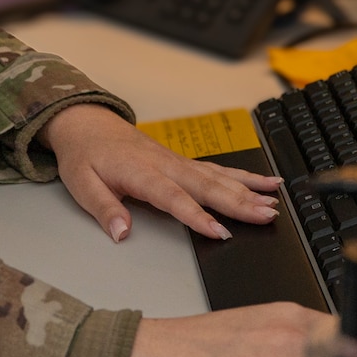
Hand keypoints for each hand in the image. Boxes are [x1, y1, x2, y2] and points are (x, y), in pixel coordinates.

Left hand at [39, 103, 281, 242]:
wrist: (87, 123)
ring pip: (218, 176)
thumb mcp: (82, 184)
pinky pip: (218, 170)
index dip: (197, 216)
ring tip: (274, 201)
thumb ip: (104, 210)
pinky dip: (244, 176)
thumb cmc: (85, 155)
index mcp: (140, 172)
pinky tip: (266, 182)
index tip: (219, 232)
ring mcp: (178, 161)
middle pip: (207, 185)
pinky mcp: (184, 162)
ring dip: (248, 189)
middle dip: (239, 202)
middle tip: (266, 215)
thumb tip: (121, 233)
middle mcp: (165, 164)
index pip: (174, 198)